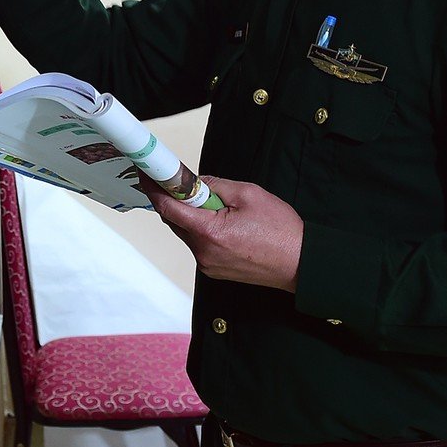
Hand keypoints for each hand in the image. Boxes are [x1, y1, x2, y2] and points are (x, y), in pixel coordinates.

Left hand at [140, 176, 305, 291]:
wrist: (301, 263)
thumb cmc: (281, 231)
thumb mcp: (248, 194)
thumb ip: (216, 185)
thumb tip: (196, 182)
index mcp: (209, 232)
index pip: (168, 208)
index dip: (154, 189)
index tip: (146, 176)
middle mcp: (203, 252)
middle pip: (174, 221)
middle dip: (177, 201)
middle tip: (188, 185)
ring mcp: (208, 264)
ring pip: (187, 233)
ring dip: (193, 217)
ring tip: (221, 208)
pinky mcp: (215, 270)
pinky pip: (199, 245)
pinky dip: (203, 231)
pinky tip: (226, 224)